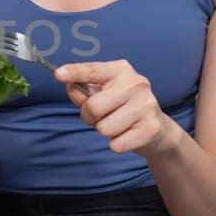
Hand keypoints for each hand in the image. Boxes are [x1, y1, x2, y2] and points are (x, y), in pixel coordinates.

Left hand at [53, 60, 176, 156]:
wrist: (157, 128)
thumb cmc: (122, 108)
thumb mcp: (102, 95)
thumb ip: (83, 92)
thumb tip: (71, 89)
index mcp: (121, 70)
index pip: (93, 70)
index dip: (75, 72)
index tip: (58, 74)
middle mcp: (136, 83)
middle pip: (93, 107)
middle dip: (89, 117)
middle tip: (102, 116)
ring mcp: (146, 105)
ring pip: (104, 128)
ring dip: (105, 131)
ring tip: (118, 125)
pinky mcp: (151, 128)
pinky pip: (116, 144)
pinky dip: (117, 144)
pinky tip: (128, 135)